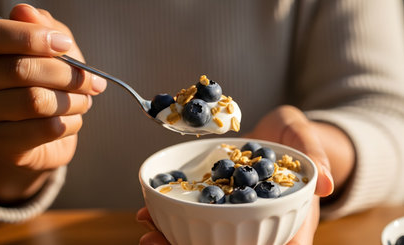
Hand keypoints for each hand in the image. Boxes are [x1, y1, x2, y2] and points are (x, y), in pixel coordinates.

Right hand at [0, 4, 106, 202]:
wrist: (39, 131)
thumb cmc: (46, 81)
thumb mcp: (51, 48)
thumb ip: (43, 27)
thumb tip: (25, 11)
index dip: (31, 37)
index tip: (65, 45)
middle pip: (21, 70)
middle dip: (68, 75)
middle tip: (92, 82)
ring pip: (35, 102)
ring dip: (73, 101)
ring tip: (84, 101)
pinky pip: (44, 130)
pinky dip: (70, 123)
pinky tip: (71, 119)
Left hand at [137, 105, 353, 244]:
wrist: (278, 134)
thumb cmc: (296, 139)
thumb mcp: (306, 140)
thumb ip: (315, 157)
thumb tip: (326, 184)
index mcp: (286, 218)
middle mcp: (256, 223)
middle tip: (156, 241)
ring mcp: (232, 214)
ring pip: (205, 235)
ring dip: (175, 236)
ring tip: (147, 230)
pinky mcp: (214, 203)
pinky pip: (192, 213)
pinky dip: (171, 215)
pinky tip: (149, 211)